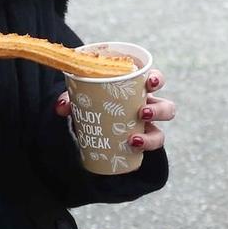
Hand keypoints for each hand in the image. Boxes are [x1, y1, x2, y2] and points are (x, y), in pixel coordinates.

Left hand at [54, 69, 173, 154]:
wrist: (88, 125)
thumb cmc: (91, 102)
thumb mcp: (80, 97)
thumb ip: (70, 98)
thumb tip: (60, 106)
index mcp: (137, 89)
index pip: (155, 80)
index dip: (157, 79)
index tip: (150, 82)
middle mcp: (147, 108)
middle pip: (167, 108)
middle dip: (160, 110)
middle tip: (143, 113)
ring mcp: (145, 129)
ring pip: (161, 133)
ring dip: (152, 137)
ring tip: (134, 139)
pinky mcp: (140, 145)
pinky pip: (148, 149)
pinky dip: (143, 149)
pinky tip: (131, 149)